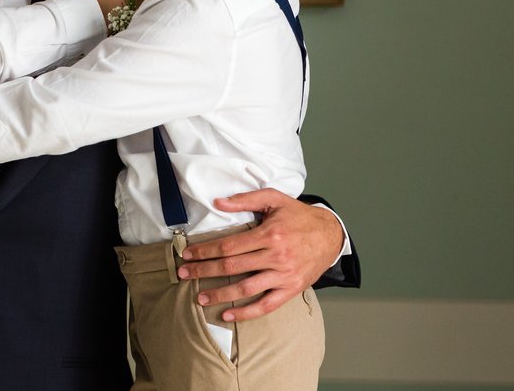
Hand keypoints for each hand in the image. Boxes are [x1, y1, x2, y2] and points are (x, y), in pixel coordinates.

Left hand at [176, 189, 343, 320]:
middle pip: (232, 267)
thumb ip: (245, 200)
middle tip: (183, 274)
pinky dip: (246, 313)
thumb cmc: (298, 215)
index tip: (188, 254)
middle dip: (204, 271)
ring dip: (220, 294)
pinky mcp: (291, 289)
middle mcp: (276, 257)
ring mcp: (284, 276)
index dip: (205, 251)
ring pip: (246, 289)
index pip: (228, 246)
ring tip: (200, 297)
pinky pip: (266, 305)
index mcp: (269, 234)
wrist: (330, 235)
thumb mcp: (274, 199)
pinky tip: (228, 316)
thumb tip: (217, 202)